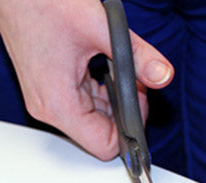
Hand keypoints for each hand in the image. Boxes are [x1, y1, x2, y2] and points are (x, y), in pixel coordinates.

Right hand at [0, 0, 173, 158]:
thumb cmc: (42, 4)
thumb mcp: (101, 28)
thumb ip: (137, 56)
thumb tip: (163, 75)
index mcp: (59, 104)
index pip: (104, 145)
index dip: (130, 128)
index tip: (141, 101)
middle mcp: (48, 108)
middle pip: (99, 132)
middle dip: (123, 108)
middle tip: (134, 78)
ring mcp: (45, 100)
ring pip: (91, 116)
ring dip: (111, 96)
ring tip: (116, 65)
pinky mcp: (46, 89)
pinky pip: (79, 101)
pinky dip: (96, 88)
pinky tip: (101, 63)